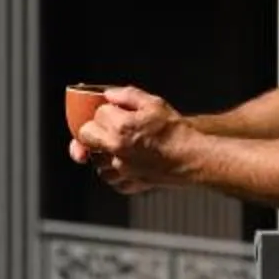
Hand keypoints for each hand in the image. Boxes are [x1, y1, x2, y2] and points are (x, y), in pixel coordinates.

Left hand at [70, 85, 189, 193]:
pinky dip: (114, 173)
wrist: (192, 158)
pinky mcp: (130, 183)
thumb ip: (128, 95)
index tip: (116, 112)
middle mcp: (116, 149)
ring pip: (96, 161)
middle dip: (93, 130)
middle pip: (85, 137)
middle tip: (104, 129)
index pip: (97, 114)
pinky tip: (123, 164)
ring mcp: (122, 168)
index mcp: (120, 127)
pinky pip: (111, 180)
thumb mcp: (154, 103)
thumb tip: (109, 95)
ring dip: (101, 153)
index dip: (106, 111)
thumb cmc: (176, 131)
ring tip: (116, 147)